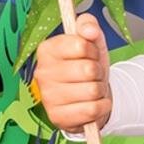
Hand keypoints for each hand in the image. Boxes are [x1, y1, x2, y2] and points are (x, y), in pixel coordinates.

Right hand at [34, 12, 111, 133]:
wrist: (89, 98)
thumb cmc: (87, 67)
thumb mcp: (91, 42)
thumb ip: (88, 25)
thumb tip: (90, 30)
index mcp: (47, 50)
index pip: (81, 45)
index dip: (93, 50)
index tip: (90, 55)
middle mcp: (42, 73)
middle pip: (88, 69)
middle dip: (98, 72)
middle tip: (93, 75)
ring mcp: (48, 97)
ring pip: (92, 90)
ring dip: (100, 90)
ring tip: (92, 89)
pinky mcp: (57, 117)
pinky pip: (93, 109)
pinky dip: (102, 106)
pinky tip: (94, 104)